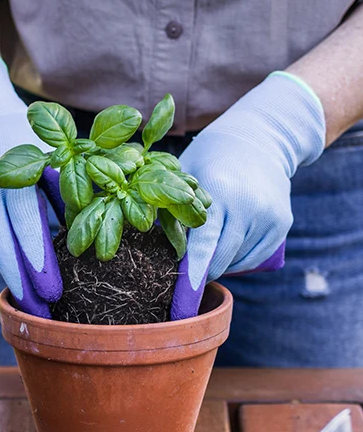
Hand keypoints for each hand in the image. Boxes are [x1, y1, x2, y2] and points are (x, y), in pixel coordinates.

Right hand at [0, 52, 62, 317]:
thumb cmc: (29, 143)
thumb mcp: (51, 160)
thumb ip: (64, 196)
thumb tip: (76, 240)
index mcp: (12, 175)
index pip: (24, 225)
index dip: (38, 260)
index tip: (52, 291)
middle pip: (1, 247)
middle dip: (21, 283)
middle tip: (41, 312)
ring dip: (10, 275)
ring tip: (33, 297)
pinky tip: (14, 266)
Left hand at [171, 72, 325, 319]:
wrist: (260, 138)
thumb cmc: (210, 158)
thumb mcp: (185, 173)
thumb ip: (171, 206)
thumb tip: (149, 244)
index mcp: (219, 190)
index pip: (204, 240)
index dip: (194, 269)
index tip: (186, 292)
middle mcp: (248, 205)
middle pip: (221, 258)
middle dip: (201, 271)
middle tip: (184, 272)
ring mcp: (268, 216)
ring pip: (237, 261)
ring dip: (219, 264)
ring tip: (209, 245)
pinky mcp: (282, 224)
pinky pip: (254, 258)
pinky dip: (237, 260)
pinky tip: (227, 247)